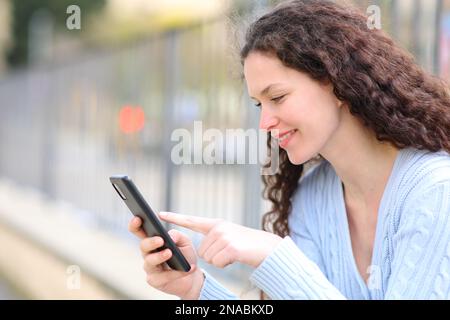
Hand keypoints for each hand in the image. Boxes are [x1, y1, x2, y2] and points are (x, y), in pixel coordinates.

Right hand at [128, 216, 204, 298]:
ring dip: (159, 257)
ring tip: (169, 252)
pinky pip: (162, 276)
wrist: (192, 277)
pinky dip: (175, 273)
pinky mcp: (154, 280)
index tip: (137, 218)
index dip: (135, 225)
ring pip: (149, 261)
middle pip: (143, 246)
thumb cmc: (185, 256)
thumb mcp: (185, 242)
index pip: (139, 231)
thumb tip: (170, 236)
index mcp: (153, 241)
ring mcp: (150, 267)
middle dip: (150, 242)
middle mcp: (148, 253)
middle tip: (160, 240)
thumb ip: (178, 236)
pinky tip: (186, 269)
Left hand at [159, 212, 282, 268]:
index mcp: (216, 224)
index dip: (175, 218)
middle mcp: (218, 228)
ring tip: (233, 253)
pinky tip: (235, 257)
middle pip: (201, 251)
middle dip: (213, 256)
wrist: (267, 248)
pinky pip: (217, 263)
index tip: (160, 213)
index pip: (192, 220)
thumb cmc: (247, 246)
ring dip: (220, 261)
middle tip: (229, 251)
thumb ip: (214, 239)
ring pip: (208, 258)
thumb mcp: (229, 237)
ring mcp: (224, 236)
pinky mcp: (230, 247)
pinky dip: (225, 264)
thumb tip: (201, 252)